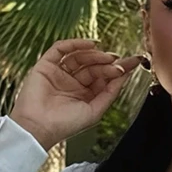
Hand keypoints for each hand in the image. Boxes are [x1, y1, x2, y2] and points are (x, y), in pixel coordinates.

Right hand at [10, 38, 143, 150]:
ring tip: (107, 57)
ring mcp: (59, 73)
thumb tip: (124, 76)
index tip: (133, 62)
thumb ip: (109, 93)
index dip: (117, 70)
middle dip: (107, 62)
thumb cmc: (65, 125)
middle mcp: (72, 83)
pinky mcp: (46, 65)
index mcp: (84, 95)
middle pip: (93, 66)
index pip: (103, 77)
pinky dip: (75, 44)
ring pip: (80, 56)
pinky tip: (90, 44)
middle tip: (118, 61)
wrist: (38, 127)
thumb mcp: (95, 111)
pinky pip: (61, 49)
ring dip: (95, 54)